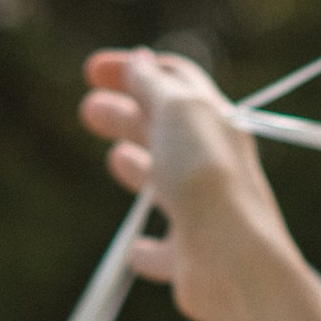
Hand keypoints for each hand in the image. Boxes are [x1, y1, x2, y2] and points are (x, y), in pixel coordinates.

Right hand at [78, 46, 304, 320]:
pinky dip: (148, 250)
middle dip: (126, 115)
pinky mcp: (189, 259)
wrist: (231, 260)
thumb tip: (139, 60)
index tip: (93, 71)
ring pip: (166, 184)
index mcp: (213, 121)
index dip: (133, 69)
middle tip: (89, 110)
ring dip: (140, 168)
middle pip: (164, 132)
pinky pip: (165, 253)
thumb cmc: (205, 177)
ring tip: (116, 160)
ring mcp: (202, 213)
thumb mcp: (176, 112)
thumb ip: (154, 85)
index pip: (173, 81)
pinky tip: (136, 251)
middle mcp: (211, 164)